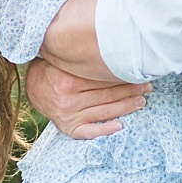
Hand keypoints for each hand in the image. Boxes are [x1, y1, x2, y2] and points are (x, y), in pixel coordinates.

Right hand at [23, 58, 149, 138]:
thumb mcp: (67, 62)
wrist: (34, 87)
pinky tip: (120, 125)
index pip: (104, 80)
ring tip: (142, 102)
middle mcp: (68, 99)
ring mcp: (69, 116)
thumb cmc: (56, 70)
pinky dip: (105, 129)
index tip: (141, 74)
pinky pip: (90, 132)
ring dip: (126, 107)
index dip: (125, 77)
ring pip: (104, 111)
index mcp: (69, 80)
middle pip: (107, 95)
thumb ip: (86, 60)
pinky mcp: (68, 128)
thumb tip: (117, 51)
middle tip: (147, 87)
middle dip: (131, 91)